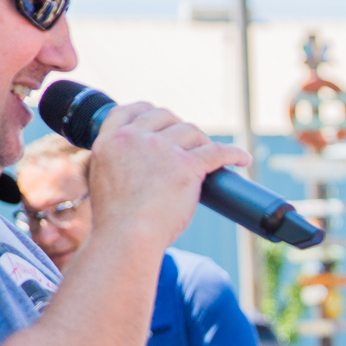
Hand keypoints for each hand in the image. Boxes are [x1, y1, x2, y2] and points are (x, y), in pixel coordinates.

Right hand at [78, 101, 251, 249]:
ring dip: (204, 142)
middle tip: (191, 144)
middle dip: (180, 127)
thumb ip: (114, 165)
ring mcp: (161, 148)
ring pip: (191, 131)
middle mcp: (134, 138)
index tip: (163, 121)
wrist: (126, 235)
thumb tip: (132, 169)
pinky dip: (234, 153)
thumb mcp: (102, 179)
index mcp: (109, 140)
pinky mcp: (186, 164)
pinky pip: (217, 151)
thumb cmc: (116, 219)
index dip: (150, 112)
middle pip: (165, 117)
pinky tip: (243, 159)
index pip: (131, 111)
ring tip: (212, 156)